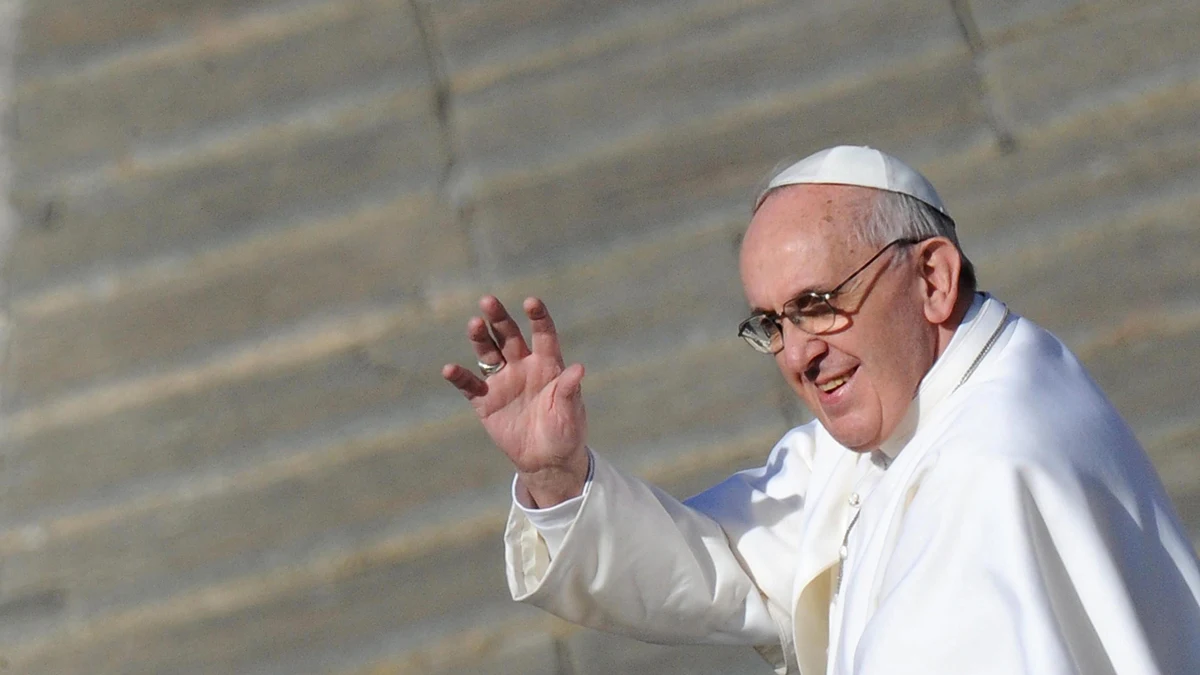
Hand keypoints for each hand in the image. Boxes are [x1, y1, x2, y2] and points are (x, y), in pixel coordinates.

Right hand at [442, 295, 588, 506]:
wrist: (546, 460)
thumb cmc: (565, 432)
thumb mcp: (570, 412)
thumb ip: (569, 390)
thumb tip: (578, 368)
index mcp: (547, 364)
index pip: (543, 335)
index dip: (537, 318)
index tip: (531, 302)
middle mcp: (523, 366)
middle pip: (508, 336)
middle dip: (499, 319)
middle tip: (488, 301)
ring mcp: (502, 381)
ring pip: (488, 353)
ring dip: (480, 338)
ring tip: (474, 324)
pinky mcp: (485, 400)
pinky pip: (469, 385)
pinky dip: (459, 377)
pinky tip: (450, 369)